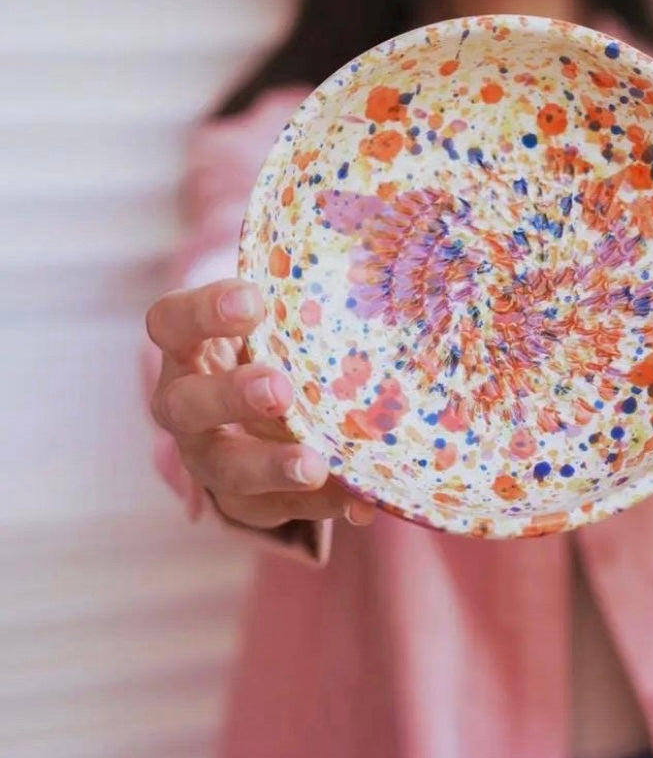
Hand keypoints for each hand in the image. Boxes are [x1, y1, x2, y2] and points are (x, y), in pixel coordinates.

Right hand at [146, 279, 375, 527]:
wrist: (256, 414)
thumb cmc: (273, 344)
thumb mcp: (276, 317)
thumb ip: (300, 294)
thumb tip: (375, 247)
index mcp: (186, 349)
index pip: (171, 323)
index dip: (204, 312)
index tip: (254, 300)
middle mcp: (185, 406)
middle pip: (186, 405)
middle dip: (232, 397)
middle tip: (279, 390)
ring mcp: (211, 458)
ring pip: (225, 470)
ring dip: (271, 467)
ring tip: (316, 465)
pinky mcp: (248, 501)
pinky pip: (280, 510)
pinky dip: (324, 505)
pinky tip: (364, 501)